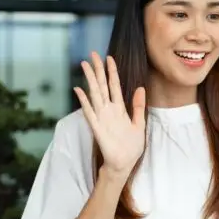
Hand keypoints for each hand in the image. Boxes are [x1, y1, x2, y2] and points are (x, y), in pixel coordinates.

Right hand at [74, 52, 145, 177]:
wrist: (123, 164)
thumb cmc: (131, 147)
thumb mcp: (139, 124)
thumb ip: (138, 106)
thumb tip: (140, 88)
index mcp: (119, 109)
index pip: (115, 85)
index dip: (112, 71)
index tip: (109, 57)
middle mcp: (109, 110)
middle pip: (102, 85)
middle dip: (98, 69)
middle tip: (92, 54)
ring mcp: (101, 118)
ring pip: (95, 94)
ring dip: (90, 79)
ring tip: (84, 65)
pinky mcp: (97, 128)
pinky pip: (89, 112)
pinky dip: (84, 101)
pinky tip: (78, 90)